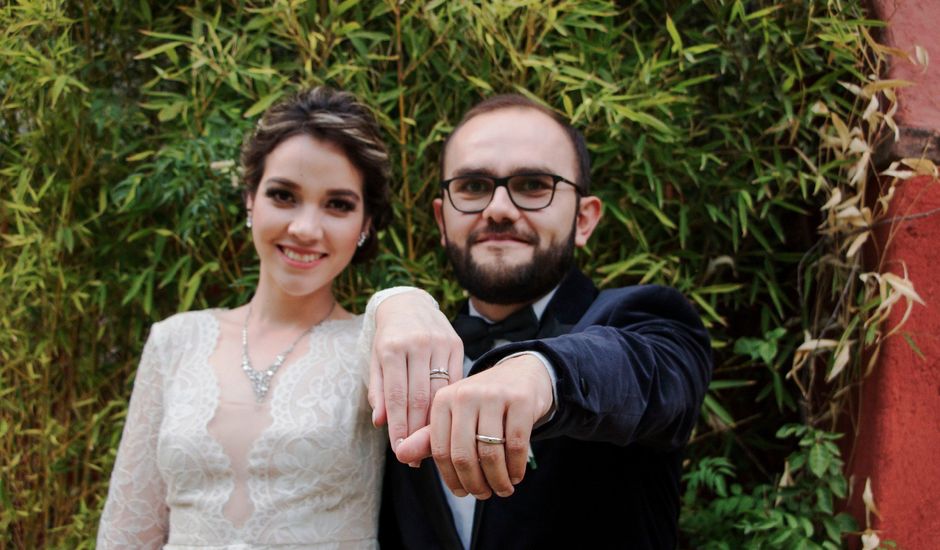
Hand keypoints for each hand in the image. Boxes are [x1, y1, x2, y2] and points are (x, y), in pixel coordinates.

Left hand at [368, 290, 463, 452]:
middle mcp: (418, 343)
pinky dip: (448, 404)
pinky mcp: (456, 344)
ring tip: (427, 446)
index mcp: (393, 347)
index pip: (396, 396)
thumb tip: (379, 422)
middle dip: (415, 430)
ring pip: (439, 392)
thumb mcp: (376, 359)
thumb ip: (378, 389)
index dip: (398, 427)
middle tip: (413, 457)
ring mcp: (440, 343)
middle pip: (419, 397)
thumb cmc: (388, 337)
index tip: (398, 450)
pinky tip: (444, 422)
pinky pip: (455, 381)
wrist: (410, 304)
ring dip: (433, 422)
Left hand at [396, 354, 552, 498]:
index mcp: (443, 399)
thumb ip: (429, 438)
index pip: (440, 450)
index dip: (451, 479)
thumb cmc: (482, 403)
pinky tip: (516, 475)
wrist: (521, 374)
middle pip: (464, 455)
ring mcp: (494, 395)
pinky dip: (515, 468)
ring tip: (503, 489)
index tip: (462, 493)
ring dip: (498, 480)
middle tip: (483, 495)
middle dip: (475, 484)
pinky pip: (516, 445)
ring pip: (491, 453)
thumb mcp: (454, 417)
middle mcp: (465, 394)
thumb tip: (400, 455)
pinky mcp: (520, 400)